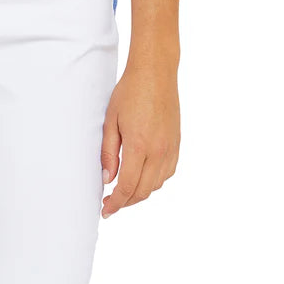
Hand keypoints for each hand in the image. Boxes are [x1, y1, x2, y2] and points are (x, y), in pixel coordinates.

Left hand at [100, 60, 179, 218]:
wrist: (156, 73)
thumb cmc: (130, 92)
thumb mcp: (111, 120)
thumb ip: (109, 152)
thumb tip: (108, 179)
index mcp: (140, 145)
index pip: (128, 187)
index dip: (116, 203)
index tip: (105, 210)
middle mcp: (159, 151)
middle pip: (143, 191)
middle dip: (126, 202)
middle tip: (110, 203)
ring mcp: (171, 148)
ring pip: (157, 185)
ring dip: (141, 193)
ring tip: (124, 190)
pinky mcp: (177, 143)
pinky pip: (168, 173)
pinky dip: (155, 181)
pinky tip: (143, 176)